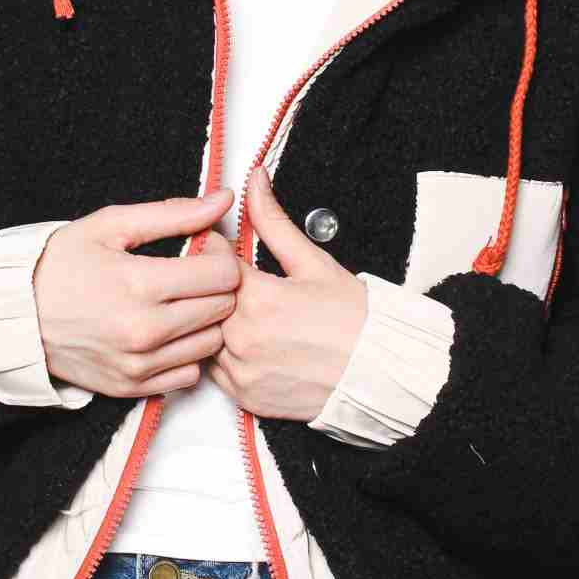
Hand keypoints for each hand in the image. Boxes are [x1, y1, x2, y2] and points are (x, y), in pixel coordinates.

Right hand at [32, 189, 240, 397]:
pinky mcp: (133, 388)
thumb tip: (224, 199)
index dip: (219, 253)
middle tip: (190, 271)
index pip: (224, 274)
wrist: (16, 315)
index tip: (201, 248)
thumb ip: (173, 213)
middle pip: (223, 307)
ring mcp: (139, 364)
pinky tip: (166, 332)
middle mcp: (144, 331)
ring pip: (212, 342)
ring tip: (177, 302)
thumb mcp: (111, 225)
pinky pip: (190, 373)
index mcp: (140, 284)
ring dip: (204, 320)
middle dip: (215, 284)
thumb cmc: (60, 264)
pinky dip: (186, 352)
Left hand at [207, 166, 367, 421]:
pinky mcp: (244, 397)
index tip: (224, 248)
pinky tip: (249, 343)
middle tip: (239, 284)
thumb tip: (254, 182)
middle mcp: (243, 338)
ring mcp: (242, 371)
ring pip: (202, 336)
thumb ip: (273, 221)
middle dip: (211, 286)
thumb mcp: (313, 261)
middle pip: (200, 299)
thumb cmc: (353, 318)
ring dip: (214, 322)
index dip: (215, 250)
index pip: (209, 261)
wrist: (378, 373)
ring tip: (247, 315)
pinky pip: (214, 371)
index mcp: (258, 299)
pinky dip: (223, 355)